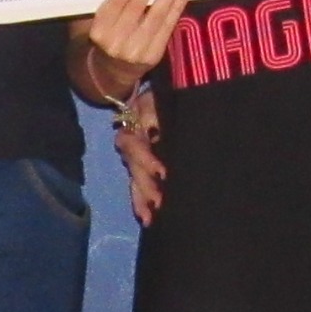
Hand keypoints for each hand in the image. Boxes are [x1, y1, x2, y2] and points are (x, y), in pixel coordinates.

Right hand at [80, 0, 187, 97]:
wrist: (112, 71)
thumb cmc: (106, 37)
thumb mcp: (97, 23)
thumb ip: (109, 3)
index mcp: (99, 30)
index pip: (118, 1)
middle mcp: (117, 41)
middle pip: (137, 4)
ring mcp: (137, 49)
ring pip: (156, 14)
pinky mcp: (154, 54)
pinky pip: (168, 26)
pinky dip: (177, 7)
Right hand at [113, 94, 165, 223]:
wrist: (179, 91)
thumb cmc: (172, 94)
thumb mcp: (163, 97)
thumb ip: (154, 112)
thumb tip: (152, 129)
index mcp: (136, 121)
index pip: (132, 143)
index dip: (144, 158)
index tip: (162, 172)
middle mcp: (133, 139)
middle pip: (131, 165)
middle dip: (145, 184)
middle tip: (159, 201)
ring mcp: (137, 155)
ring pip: (133, 179)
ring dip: (141, 198)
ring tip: (149, 217)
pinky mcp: (145, 167)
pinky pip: (137, 186)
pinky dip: (141, 203)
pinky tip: (147, 219)